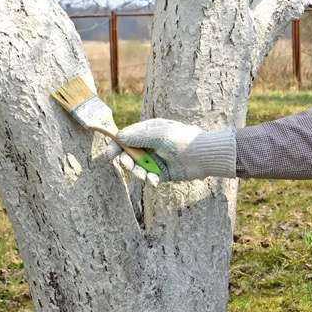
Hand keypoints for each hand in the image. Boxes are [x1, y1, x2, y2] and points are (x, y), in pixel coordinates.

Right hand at [114, 118, 236, 180]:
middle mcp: (151, 145)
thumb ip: (137, 137)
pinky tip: (155, 180)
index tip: (109, 156)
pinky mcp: (162, 173)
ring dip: (138, 173)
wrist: (202, 156)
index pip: (126, 137)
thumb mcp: (157, 135)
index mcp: (149, 131)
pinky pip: (148, 177)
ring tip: (145, 176)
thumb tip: (119, 137)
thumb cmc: (181, 140)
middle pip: (129, 154)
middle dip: (126, 161)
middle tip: (129, 166)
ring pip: (137, 168)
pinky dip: (149, 179)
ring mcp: (156, 159)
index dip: (116, 146)